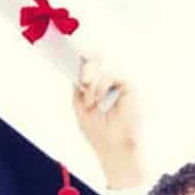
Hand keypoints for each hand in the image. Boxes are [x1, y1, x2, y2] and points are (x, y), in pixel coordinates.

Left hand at [72, 55, 144, 190]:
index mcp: (94, 86)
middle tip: (81, 79)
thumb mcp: (80, 105)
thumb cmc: (98, 131)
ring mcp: (117, 84)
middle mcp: (106, 82)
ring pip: (101, 67)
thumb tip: (77, 67)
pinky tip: (99, 100)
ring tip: (91, 101)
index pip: (87, 64)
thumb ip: (79, 86)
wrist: (113, 147)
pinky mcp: (128, 87)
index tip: (66, 47)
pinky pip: (111, 75)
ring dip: (91, 83)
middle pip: (94, 60)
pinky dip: (101, 86)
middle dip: (85, 65)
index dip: (79, 55)